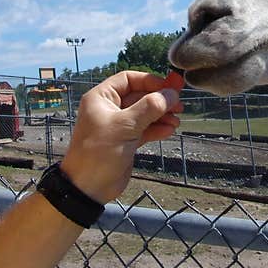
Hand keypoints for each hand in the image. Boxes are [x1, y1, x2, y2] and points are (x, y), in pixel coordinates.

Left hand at [60, 70, 183, 202]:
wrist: (88, 187)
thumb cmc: (99, 152)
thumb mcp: (125, 126)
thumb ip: (149, 108)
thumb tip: (171, 94)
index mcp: (102, 98)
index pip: (128, 79)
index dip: (150, 81)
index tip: (169, 87)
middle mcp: (110, 109)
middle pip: (140, 96)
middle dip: (159, 100)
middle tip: (178, 105)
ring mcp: (119, 125)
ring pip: (144, 113)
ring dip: (161, 115)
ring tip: (176, 120)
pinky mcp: (126, 140)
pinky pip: (145, 129)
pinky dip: (157, 129)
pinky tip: (169, 130)